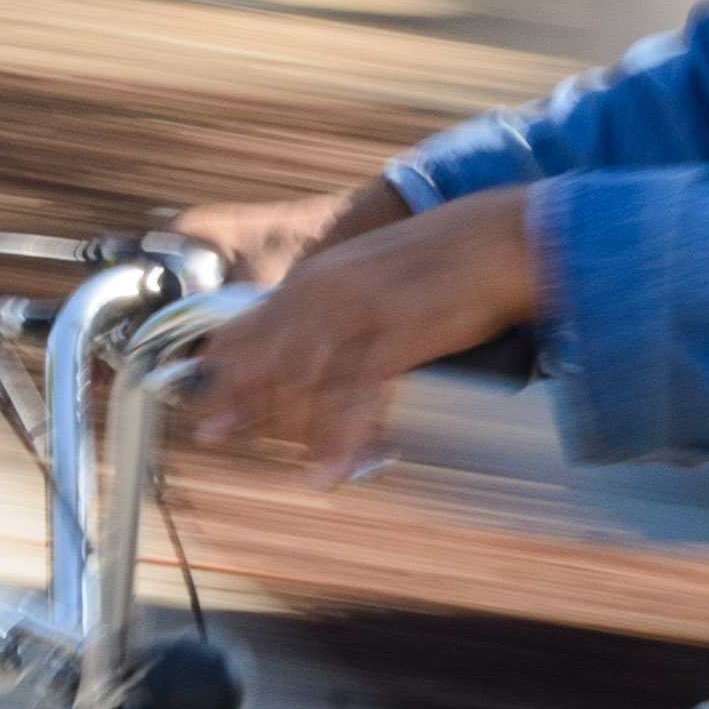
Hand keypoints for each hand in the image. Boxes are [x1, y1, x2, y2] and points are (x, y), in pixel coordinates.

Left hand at [172, 188, 541, 482]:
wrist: (501, 240)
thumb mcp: (371, 280)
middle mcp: (323, 291)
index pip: (245, 331)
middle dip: (248, 408)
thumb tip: (308, 357)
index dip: (221, 376)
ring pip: (302, 384)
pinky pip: (353, 396)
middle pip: (266, 364)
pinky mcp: (392, 333)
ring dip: (298, 432)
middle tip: (231, 439)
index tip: (207, 414)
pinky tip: (331, 469)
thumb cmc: (445, 263)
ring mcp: (355, 311)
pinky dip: (339, 439)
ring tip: (304, 468)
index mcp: (316, 278)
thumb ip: (333, 313)